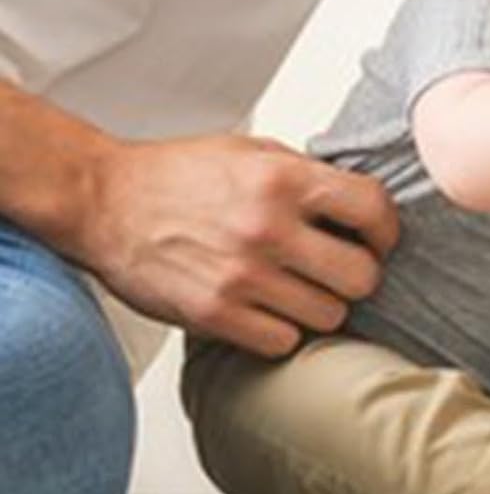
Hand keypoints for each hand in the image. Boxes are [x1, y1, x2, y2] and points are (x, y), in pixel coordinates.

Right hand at [81, 134, 399, 356]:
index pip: (373, 210)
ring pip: (330, 317)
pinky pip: (285, 342)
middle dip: (355, 277)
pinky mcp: (217, 314)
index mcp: (280, 178)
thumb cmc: (175, 177)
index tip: (376, 240)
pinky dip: (281, 332)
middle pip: (362, 278)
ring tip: (292, 289)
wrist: (99, 201)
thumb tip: (363, 204)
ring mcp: (242, 275)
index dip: (385, 231)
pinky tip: (264, 310)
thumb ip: (308, 176)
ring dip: (318, 308)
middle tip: (335, 272)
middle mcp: (266, 227)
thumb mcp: (248, 151)